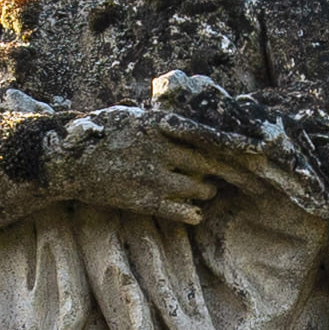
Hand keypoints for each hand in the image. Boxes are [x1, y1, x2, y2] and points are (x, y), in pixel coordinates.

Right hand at [40, 107, 284, 229]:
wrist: (69, 163)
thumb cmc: (102, 134)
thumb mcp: (135, 117)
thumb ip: (166, 125)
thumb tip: (199, 131)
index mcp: (159, 125)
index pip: (209, 134)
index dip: (236, 143)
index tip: (259, 149)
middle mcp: (161, 151)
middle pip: (211, 164)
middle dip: (228, 171)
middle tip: (244, 177)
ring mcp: (154, 178)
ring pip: (201, 188)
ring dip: (205, 190)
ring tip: (197, 187)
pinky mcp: (146, 202)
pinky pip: (186, 212)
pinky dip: (193, 211)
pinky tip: (189, 208)